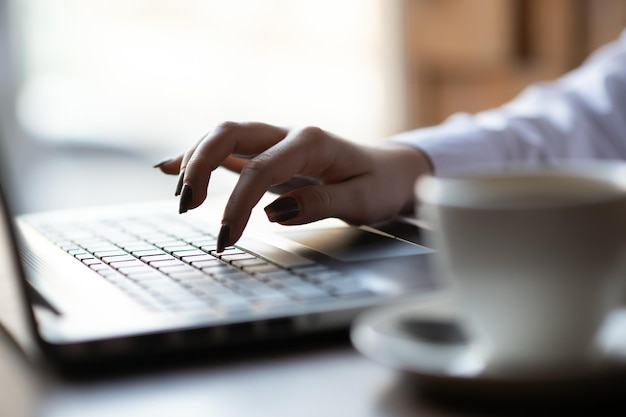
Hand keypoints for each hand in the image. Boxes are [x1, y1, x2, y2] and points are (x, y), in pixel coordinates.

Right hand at [156, 122, 432, 250]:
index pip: (261, 169)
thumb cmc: (380, 186)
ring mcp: (277, 140)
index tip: (226, 237)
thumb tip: (273, 213)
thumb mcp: (362, 200)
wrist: (392, 170)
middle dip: (199, 167)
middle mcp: (288, 134)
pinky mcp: (270, 153)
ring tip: (181, 199)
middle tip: (187, 208)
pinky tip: (172, 167)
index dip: (238, 203)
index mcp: (311, 142)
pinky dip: (199, 157)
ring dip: (195, 161)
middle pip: (229, 133)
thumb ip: (320, 203)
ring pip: (223, 136)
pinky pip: (229, 148)